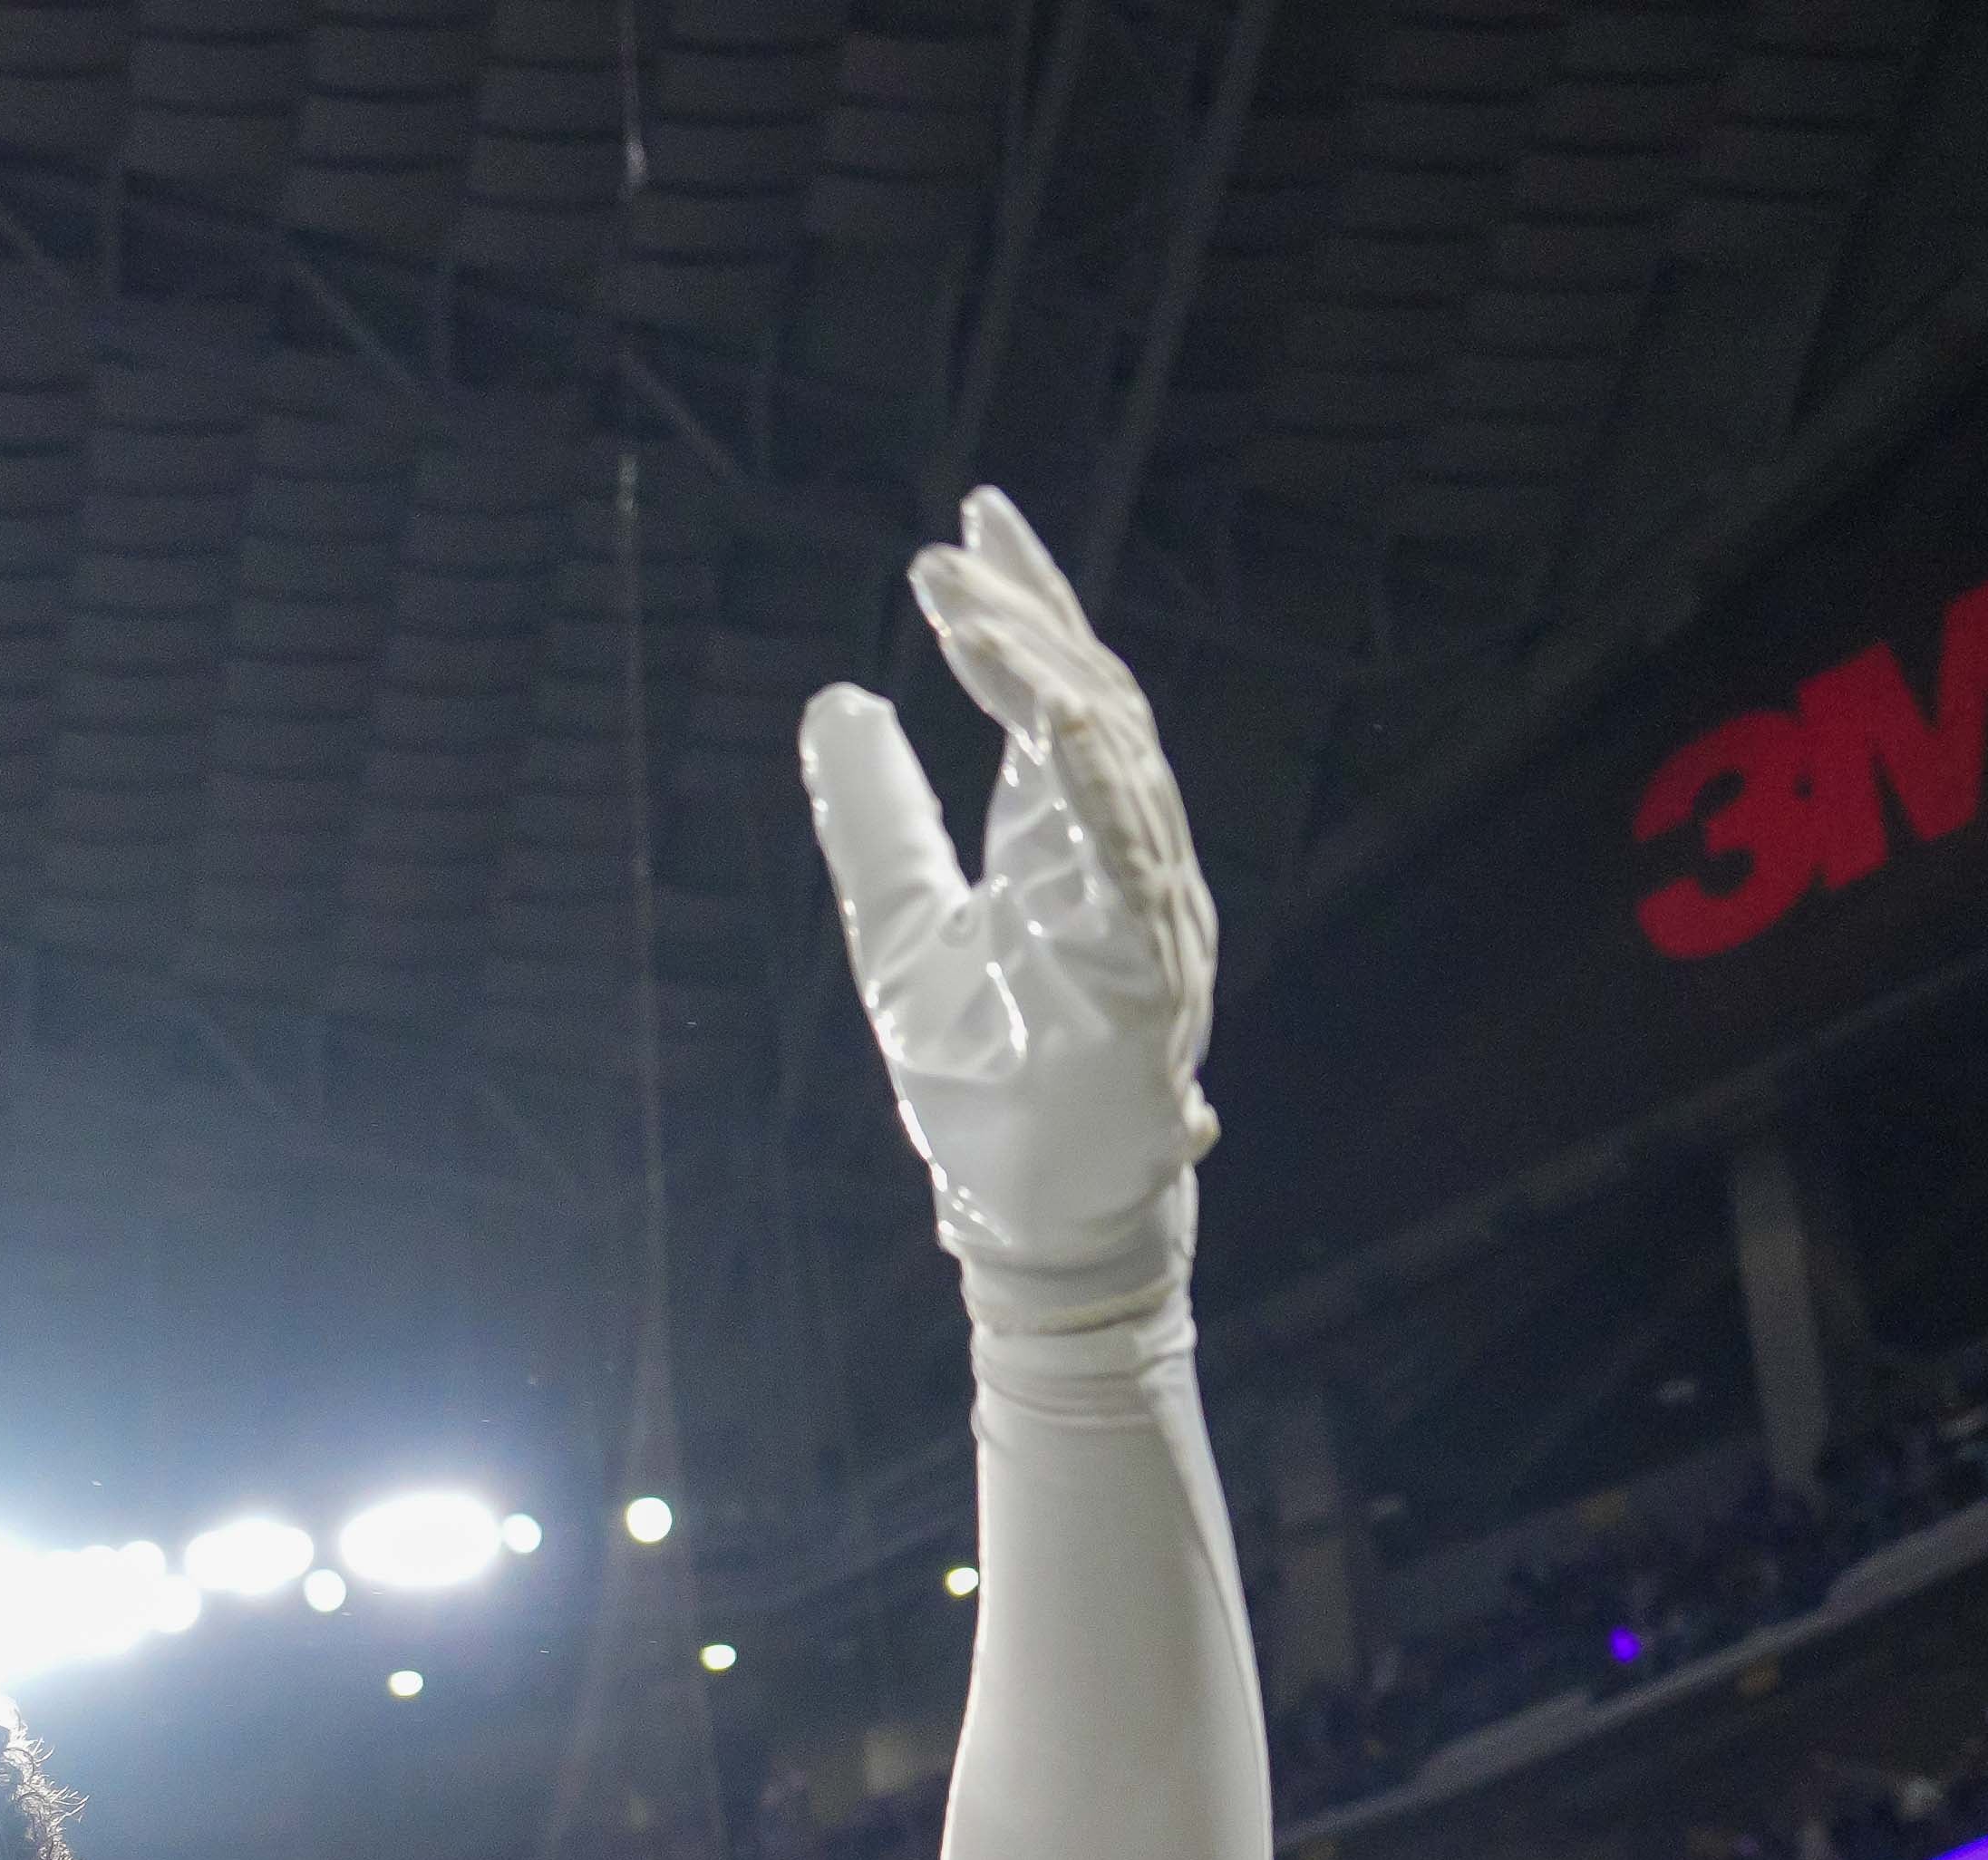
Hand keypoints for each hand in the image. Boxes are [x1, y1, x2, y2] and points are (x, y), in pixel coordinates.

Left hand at [798, 490, 1218, 1335]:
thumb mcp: (896, 928)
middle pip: (1093, 701)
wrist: (1026, 1213)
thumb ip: (875, 819)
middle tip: (946, 552)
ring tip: (972, 615)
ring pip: (1116, 761)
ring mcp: (1148, 911)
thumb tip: (835, 698)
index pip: (1060, 692)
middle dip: (1023, 620)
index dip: (1025, 603)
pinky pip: (1134, 862)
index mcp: (1067, 842)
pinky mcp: (1152, 976)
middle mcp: (1122, 858)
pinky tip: (1065, 719)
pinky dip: (1103, 787)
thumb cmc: (984, 1079)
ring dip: (1045, 681)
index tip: (974, 518)